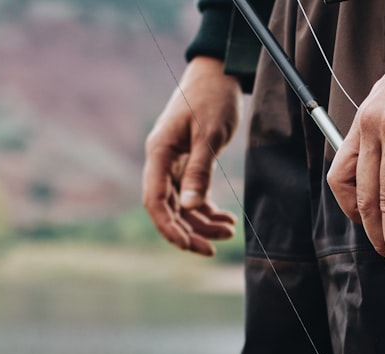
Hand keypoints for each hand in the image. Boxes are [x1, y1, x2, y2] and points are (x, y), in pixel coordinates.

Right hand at [143, 57, 242, 255]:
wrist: (219, 74)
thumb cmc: (212, 99)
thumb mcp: (209, 135)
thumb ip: (199, 171)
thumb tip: (189, 208)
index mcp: (158, 153)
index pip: (155, 201)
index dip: (169, 228)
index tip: (190, 245)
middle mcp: (161, 162)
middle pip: (168, 209)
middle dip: (189, 232)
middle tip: (213, 249)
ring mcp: (174, 164)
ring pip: (182, 206)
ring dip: (203, 223)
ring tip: (229, 230)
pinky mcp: (188, 164)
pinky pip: (193, 196)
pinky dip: (208, 209)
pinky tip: (227, 219)